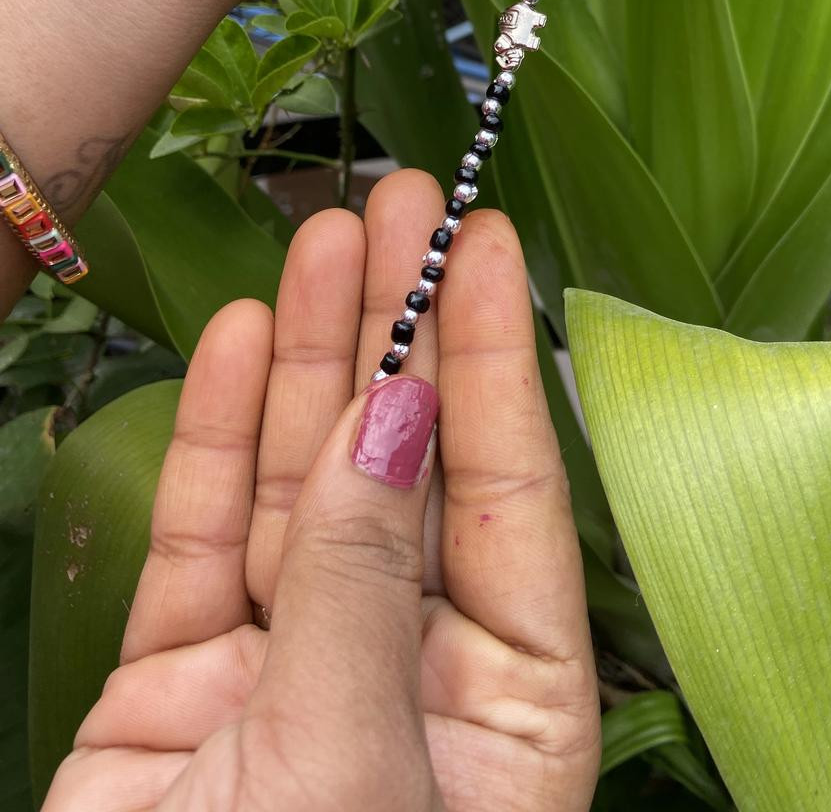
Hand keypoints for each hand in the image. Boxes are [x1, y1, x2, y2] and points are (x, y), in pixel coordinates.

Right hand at [44, 174, 598, 811]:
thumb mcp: (351, 764)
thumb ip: (365, 584)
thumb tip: (395, 420)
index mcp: (507, 713)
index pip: (514, 497)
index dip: (494, 362)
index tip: (489, 244)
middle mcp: (408, 677)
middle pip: (411, 467)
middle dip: (404, 332)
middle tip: (403, 204)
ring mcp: (292, 675)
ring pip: (308, 485)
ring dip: (313, 358)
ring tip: (328, 238)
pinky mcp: (185, 689)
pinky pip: (212, 543)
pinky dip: (223, 441)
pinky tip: (242, 339)